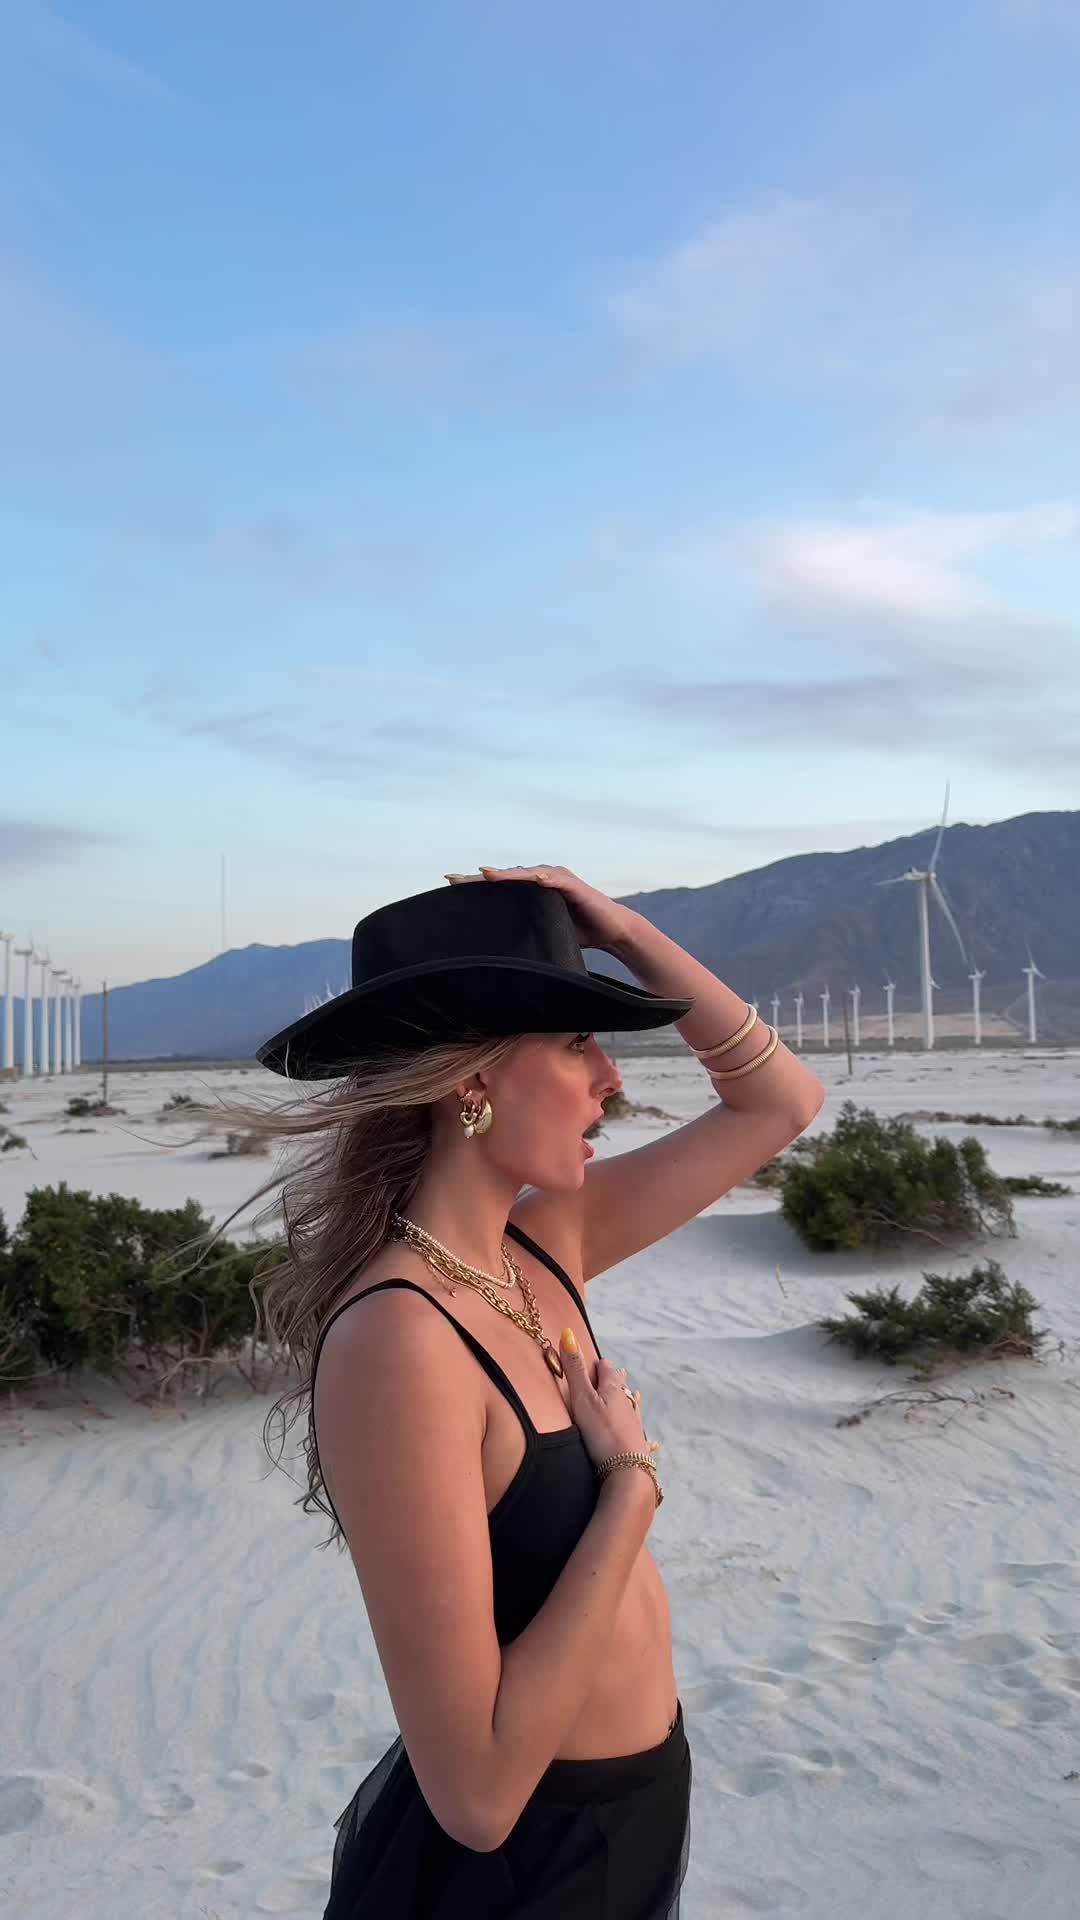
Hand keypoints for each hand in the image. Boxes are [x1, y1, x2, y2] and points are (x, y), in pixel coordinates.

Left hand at [444, 863, 632, 954]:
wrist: (612, 930)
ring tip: (486, 875)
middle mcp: (541, 877)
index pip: (499, 885)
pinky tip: (532, 878)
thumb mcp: (544, 932)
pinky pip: (556, 880)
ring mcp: (557, 878)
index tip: (449, 885)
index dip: (475, 885)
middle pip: (506, 876)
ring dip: (507, 874)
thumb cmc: (577, 932)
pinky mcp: (574, 885)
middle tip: (453, 879)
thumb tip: (496, 956)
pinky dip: (544, 878)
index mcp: (531, 889)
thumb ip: (523, 934)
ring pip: (526, 874)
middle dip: (481, 878)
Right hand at [558, 1335, 659, 1493]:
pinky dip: (630, 1421)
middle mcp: (627, 1402)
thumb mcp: (582, 1398)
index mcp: (613, 1388)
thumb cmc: (602, 1433)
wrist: (626, 1471)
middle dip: (609, 1380)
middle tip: (600, 1377)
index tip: (589, 1363)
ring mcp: (633, 1422)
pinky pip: (634, 1426)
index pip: (606, 1367)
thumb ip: (574, 1369)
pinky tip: (634, 1427)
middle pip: (619, 1385)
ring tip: (622, 1395)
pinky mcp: (636, 1442)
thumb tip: (567, 1334)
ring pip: (628, 1404)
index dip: (596, 1364)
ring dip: (622, 1399)